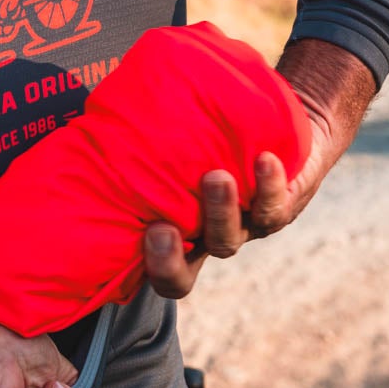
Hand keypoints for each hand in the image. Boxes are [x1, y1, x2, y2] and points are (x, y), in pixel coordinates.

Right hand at [143, 38, 374, 298]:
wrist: (284, 130)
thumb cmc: (217, 135)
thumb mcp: (180, 142)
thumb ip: (147, 139)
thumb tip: (104, 112)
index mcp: (178, 236)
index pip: (159, 272)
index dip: (152, 265)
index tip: (145, 231)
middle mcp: (206, 240)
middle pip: (184, 275)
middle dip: (169, 258)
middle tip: (161, 228)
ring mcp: (242, 229)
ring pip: (227, 239)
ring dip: (219, 211)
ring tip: (215, 177)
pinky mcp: (280, 209)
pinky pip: (273, 206)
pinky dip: (268, 184)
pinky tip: (264, 159)